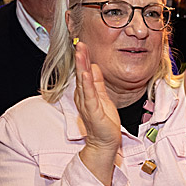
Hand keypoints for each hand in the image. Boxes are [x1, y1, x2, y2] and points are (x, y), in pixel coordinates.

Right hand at [74, 42, 120, 184]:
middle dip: (81, 58)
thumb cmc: (104, 121)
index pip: (84, 72)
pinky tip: (86, 73)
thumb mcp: (102, 97)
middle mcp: (83, 97)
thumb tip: (95, 67)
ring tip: (80, 53)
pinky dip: (87, 84)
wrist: (105, 142)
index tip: (83, 44)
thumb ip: (98, 83)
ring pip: (83, 82)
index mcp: (86, 93)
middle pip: (81, 73)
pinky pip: (89, 95)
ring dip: (82, 66)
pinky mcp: (93, 111)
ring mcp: (87, 104)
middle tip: (79, 43)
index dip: (84, 58)